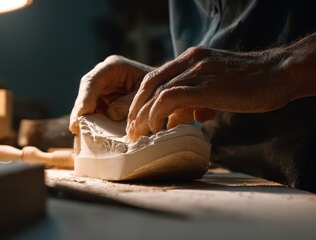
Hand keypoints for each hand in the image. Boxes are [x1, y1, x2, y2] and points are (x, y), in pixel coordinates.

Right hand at [69, 55, 153, 133]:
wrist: (163, 89)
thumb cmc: (157, 87)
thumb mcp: (146, 93)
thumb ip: (129, 102)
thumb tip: (110, 113)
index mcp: (113, 67)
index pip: (92, 81)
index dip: (84, 98)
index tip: (81, 114)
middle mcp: (103, 75)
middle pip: (85, 93)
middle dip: (80, 111)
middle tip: (76, 128)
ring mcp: (102, 88)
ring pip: (86, 103)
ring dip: (84, 118)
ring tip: (80, 133)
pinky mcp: (103, 100)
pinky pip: (93, 111)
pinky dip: (92, 122)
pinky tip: (90, 133)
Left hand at [126, 46, 294, 140]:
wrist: (279, 73)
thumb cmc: (251, 83)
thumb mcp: (217, 89)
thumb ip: (198, 100)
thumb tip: (186, 118)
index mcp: (191, 59)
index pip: (155, 77)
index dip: (141, 99)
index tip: (136, 119)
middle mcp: (190, 61)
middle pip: (149, 83)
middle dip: (135, 108)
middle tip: (132, 130)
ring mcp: (198, 71)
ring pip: (157, 91)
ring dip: (143, 115)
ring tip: (140, 134)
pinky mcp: (207, 85)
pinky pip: (171, 97)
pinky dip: (158, 112)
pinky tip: (157, 127)